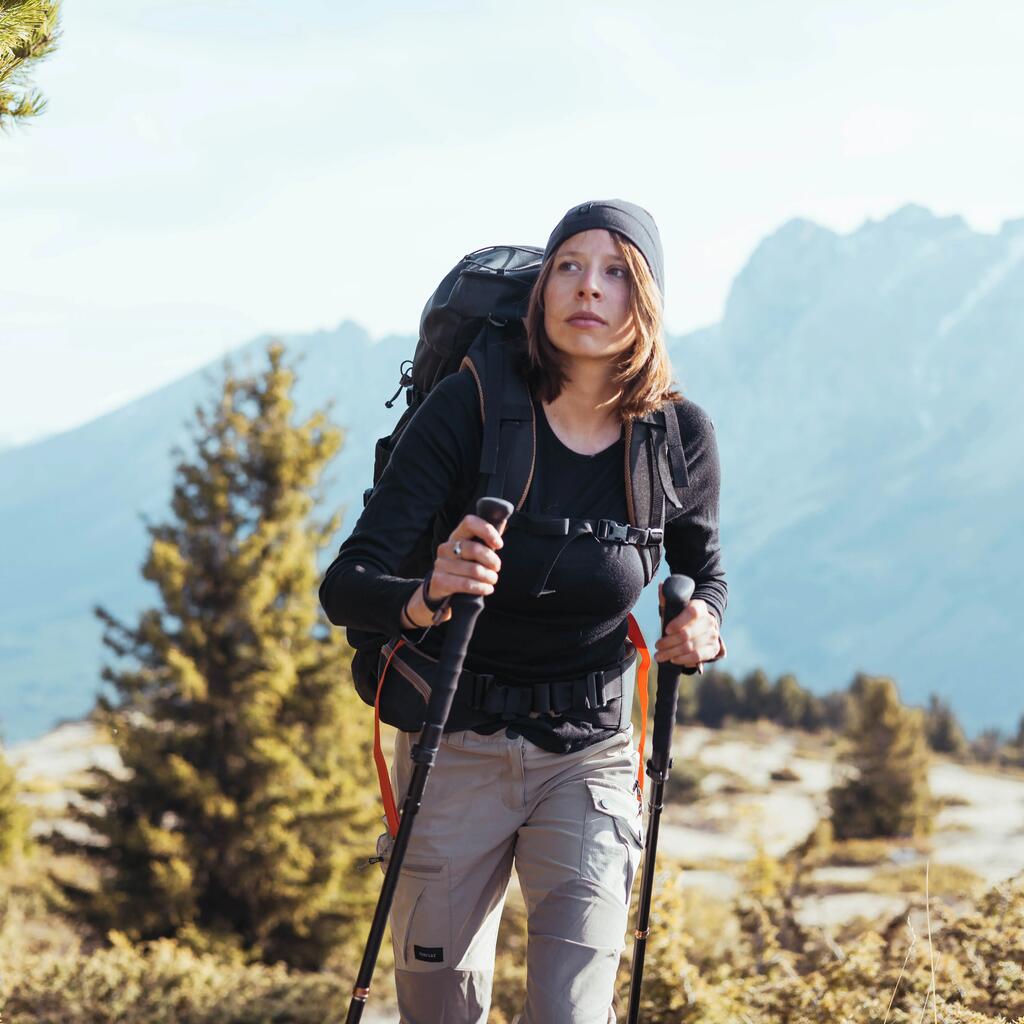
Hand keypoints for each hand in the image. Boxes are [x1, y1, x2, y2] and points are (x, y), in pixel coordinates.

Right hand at [402, 514, 505, 628]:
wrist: (441, 587)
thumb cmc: (465, 565)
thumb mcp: (474, 552)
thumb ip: (487, 540)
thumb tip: (502, 522)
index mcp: (456, 535)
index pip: (470, 523)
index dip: (487, 531)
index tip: (499, 544)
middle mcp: (446, 547)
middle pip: (474, 549)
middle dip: (492, 560)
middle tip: (497, 567)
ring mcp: (440, 564)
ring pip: (474, 569)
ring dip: (489, 577)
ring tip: (493, 579)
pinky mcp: (439, 581)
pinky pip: (466, 584)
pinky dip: (482, 587)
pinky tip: (488, 589)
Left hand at [653, 590, 720, 667]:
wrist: (701, 627)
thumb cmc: (682, 617)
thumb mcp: (675, 607)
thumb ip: (667, 598)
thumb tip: (661, 585)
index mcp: (699, 607)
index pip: (691, 613)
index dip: (677, 623)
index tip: (666, 630)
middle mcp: (709, 620)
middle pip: (687, 634)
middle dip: (668, 642)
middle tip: (657, 646)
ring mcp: (713, 635)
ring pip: (690, 647)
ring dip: (672, 653)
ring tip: (660, 656)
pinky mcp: (713, 648)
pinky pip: (698, 656)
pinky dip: (684, 659)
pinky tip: (674, 659)